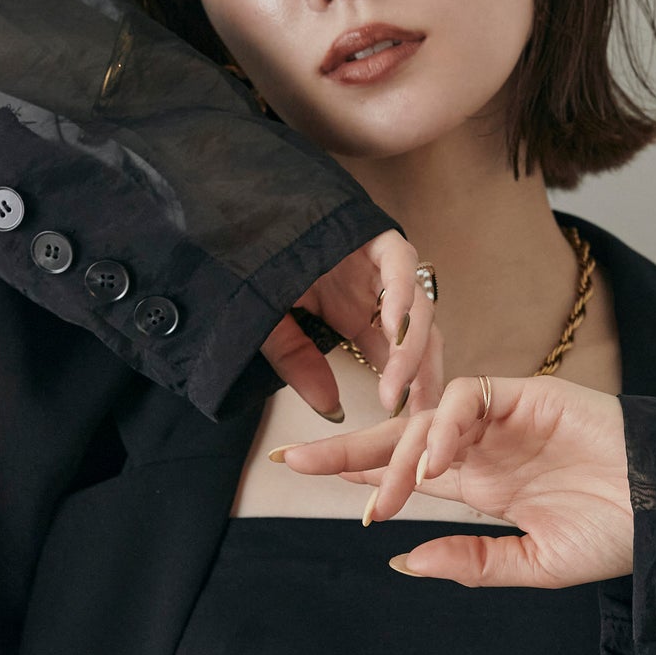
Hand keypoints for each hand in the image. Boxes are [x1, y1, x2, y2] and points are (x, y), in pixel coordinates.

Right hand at [259, 228, 446, 417]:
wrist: (235, 225)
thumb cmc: (253, 274)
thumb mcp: (273, 330)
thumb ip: (301, 365)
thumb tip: (330, 410)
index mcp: (361, 318)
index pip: (397, 362)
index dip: (405, 394)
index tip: (407, 429)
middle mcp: (379, 295)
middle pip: (418, 342)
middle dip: (420, 381)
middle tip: (417, 419)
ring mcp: (382, 267)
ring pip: (417, 310)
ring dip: (409, 350)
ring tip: (397, 386)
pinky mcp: (378, 238)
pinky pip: (400, 265)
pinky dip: (400, 294)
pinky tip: (392, 327)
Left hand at [274, 375, 637, 587]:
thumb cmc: (616, 537)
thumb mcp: (534, 564)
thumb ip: (472, 562)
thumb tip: (403, 560)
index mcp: (484, 486)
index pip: (406, 472)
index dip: (357, 471)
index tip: (304, 475)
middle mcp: (486, 449)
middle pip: (402, 438)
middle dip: (348, 447)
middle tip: (298, 461)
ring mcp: (505, 419)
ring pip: (429, 417)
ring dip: (399, 455)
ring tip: (385, 499)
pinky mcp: (529, 394)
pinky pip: (472, 396)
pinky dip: (446, 425)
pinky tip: (436, 463)